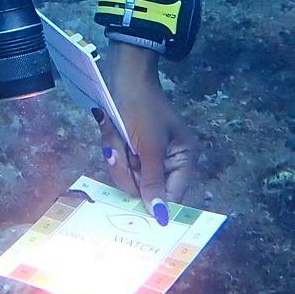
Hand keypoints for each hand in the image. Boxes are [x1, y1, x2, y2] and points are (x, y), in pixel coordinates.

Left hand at [99, 41, 196, 219]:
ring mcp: (147, 155)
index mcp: (183, 159)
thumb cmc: (142, 108)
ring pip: (127, 175)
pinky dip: (112, 146)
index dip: (151, 199)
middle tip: (122, 147)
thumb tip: (162, 218)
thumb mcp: (149, 147)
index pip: (171, 196)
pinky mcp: (131, 148)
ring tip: (115, 132)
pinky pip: (119, 162)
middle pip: (145, 188)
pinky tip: (111, 129)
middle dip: (127, 168)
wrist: (123, 74)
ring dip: (117, 154)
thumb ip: (153, 183)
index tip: (133, 194)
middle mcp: (168, 161)